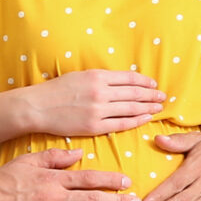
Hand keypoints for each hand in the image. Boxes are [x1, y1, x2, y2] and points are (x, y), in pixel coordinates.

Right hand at [21, 70, 167, 137]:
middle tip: (163, 97)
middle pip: (133, 93)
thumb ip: (100, 78)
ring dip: (148, 107)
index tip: (154, 84)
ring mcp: (98, 109)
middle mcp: (100, 91)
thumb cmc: (56, 90)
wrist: (38, 106)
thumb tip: (120, 82)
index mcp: (96, 76)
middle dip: (151, 95)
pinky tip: (145, 118)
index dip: (144, 82)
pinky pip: (121, 123)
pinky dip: (136, 120)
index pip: (128, 78)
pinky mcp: (94, 125)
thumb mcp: (79, 75)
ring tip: (159, 108)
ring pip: (131, 108)